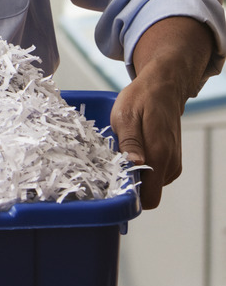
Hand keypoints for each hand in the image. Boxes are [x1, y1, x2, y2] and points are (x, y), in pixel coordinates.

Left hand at [110, 73, 182, 208]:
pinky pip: (155, 174)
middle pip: (148, 192)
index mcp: (159, 155)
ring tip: (123, 151)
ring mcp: (173, 162)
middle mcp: (170, 164)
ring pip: (151, 184)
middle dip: (129, 183)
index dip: (130, 196)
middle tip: (113, 163)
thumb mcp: (126, 117)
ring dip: (135, 173)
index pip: (149, 197)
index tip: (113, 184)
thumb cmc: (141, 99)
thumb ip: (130, 143)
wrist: (163, 87)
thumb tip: (134, 164)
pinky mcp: (171, 159)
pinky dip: (143, 168)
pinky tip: (133, 150)